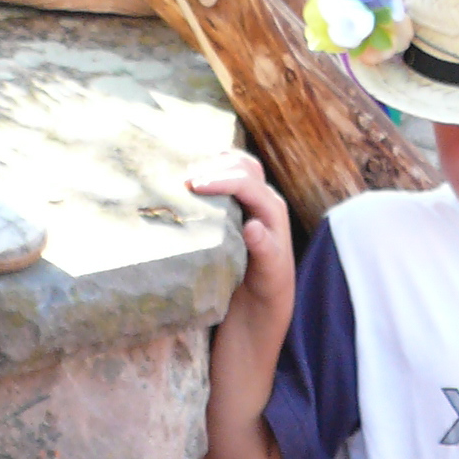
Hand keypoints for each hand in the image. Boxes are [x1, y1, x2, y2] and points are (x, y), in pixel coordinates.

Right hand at [188, 156, 296, 325]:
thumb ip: (263, 248)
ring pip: (237, 164)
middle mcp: (266, 198)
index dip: (220, 179)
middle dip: (214, 167)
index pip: (247, 183)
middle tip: (185, 180)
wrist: (265, 294)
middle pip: (244, 166)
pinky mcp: (242, 203)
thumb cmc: (266, 284)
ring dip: (213, 164)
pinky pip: (229, 175)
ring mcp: (254, 198)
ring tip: (186, 174)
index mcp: (273, 210)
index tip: (194, 186)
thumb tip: (252, 226)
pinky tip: (192, 178)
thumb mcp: (268, 272)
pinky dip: (211, 171)